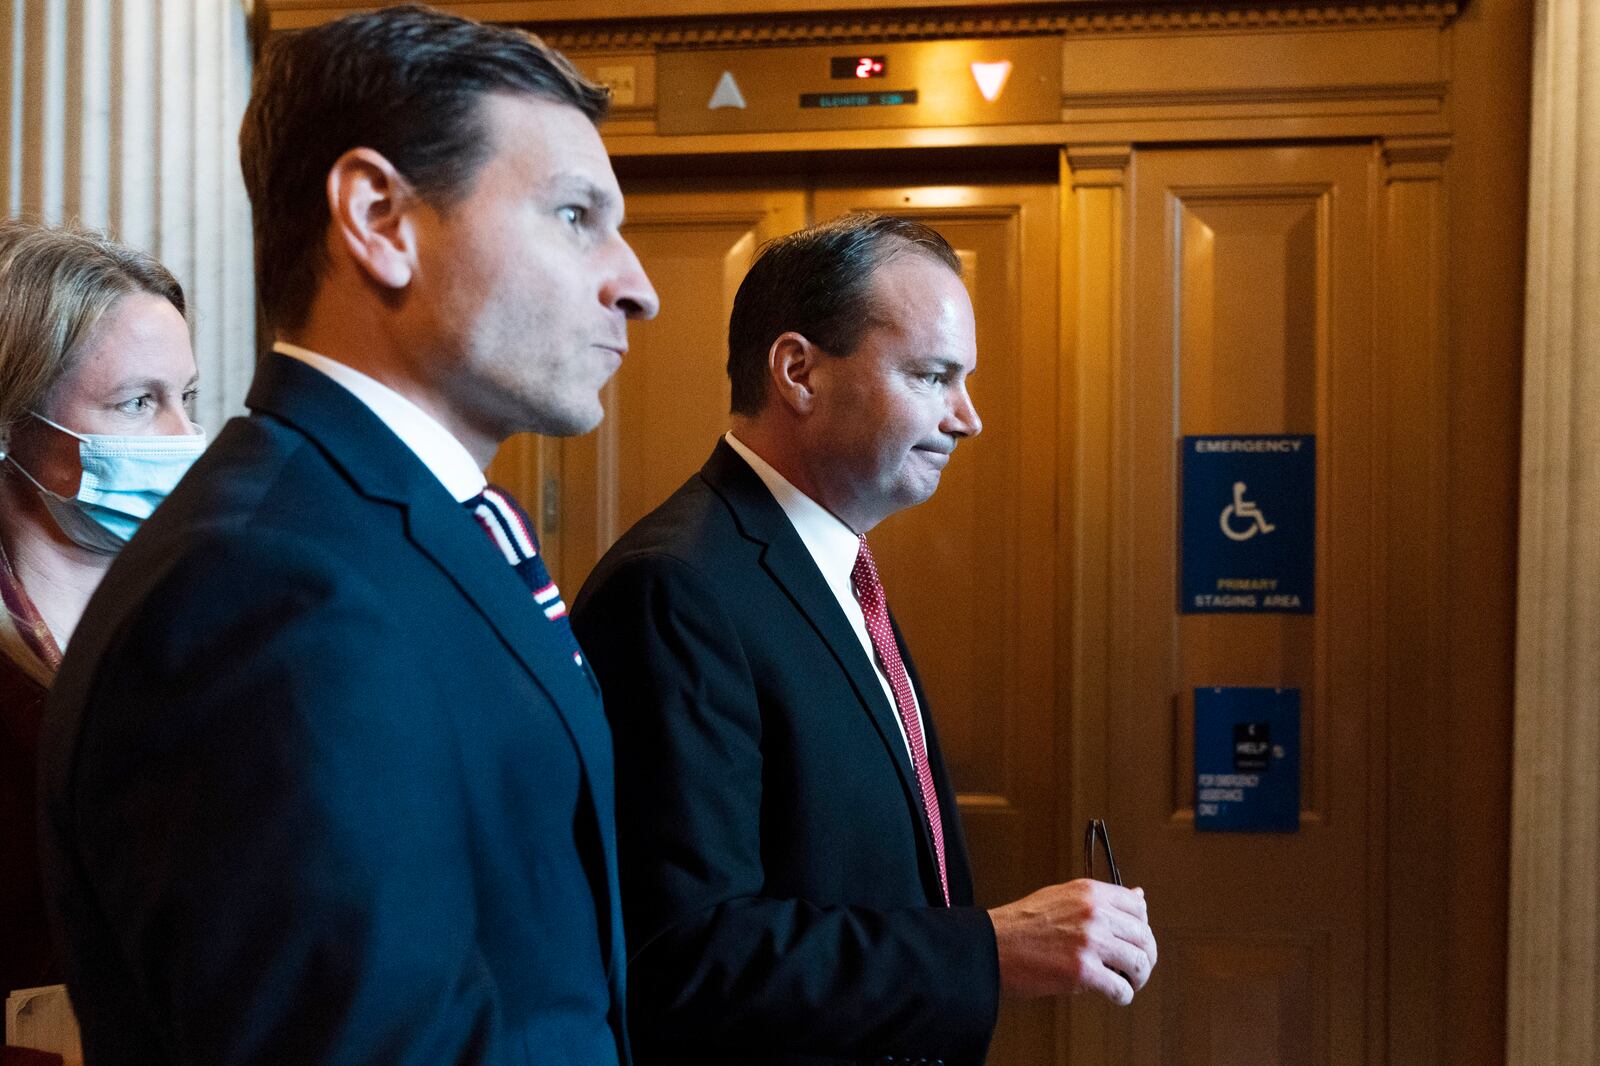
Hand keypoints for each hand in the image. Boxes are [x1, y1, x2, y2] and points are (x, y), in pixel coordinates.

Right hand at [986, 879, 1156, 1004]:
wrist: (991, 946)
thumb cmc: (1019, 925)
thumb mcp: (1061, 897)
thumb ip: (1099, 900)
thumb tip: (1137, 898)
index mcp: (1089, 892)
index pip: (1138, 906)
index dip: (1142, 926)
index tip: (1135, 938)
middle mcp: (1094, 914)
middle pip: (1143, 937)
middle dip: (1145, 957)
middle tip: (1137, 968)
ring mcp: (1090, 942)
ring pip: (1138, 963)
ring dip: (1138, 978)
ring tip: (1127, 983)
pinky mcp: (1083, 972)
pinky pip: (1121, 988)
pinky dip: (1123, 996)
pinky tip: (1113, 995)